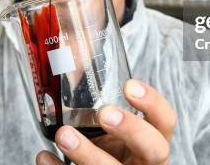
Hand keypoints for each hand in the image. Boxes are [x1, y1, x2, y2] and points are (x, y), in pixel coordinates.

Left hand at [36, 79, 175, 164]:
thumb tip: (67, 56)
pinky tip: (44, 157)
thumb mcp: (114, 131)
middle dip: (131, 130)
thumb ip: (103, 106)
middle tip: (105, 113)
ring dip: (87, 153)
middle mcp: (145, 163)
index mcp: (153, 142)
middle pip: (154, 149)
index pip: (166, 121)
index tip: (129, 85)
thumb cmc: (109, 151)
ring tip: (63, 134)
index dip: (153, 103)